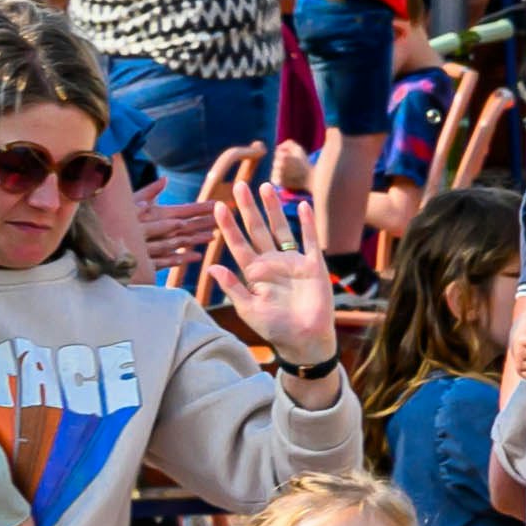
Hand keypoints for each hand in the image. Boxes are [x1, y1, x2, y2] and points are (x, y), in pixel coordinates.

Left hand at [196, 137, 355, 371]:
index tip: (218, 206)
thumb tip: (212, 268)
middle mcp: (271, 262)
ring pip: (281, 229)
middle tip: (240, 186)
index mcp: (253, 272)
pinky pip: (308, 240)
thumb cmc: (273, 328)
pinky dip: (306, 223)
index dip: (228, 226)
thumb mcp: (247, 309)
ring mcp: (292, 262)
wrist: (304, 339)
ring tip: (265, 187)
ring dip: (273, 209)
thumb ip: (232, 287)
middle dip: (249, 208)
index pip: (237, 243)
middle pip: (257, 229)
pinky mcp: (313, 265)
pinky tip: (301, 205)